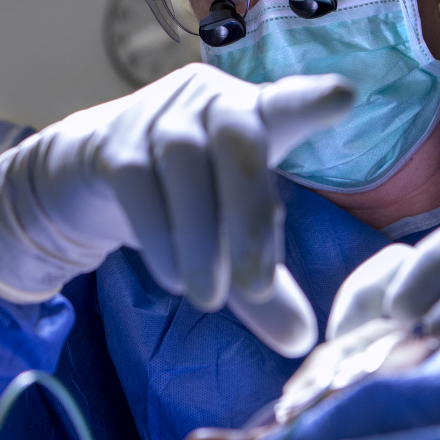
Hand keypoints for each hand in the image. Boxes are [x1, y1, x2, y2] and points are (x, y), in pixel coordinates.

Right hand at [0, 64, 355, 357]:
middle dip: (251, 214)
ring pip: (185, 162)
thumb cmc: (187, 196)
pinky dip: (159, 237)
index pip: (288, 102)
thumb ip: (263, 285)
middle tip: (257, 287)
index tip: (345, 96)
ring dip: (201, 238)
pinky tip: (174, 278)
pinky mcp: (114, 144)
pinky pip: (138, 185)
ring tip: (208, 298)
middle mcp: (210, 102)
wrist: (94, 174)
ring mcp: (158, 116)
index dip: (312, 99)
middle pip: (239, 139)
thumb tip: (299, 342)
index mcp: (256, 115)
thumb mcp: (230, 235)